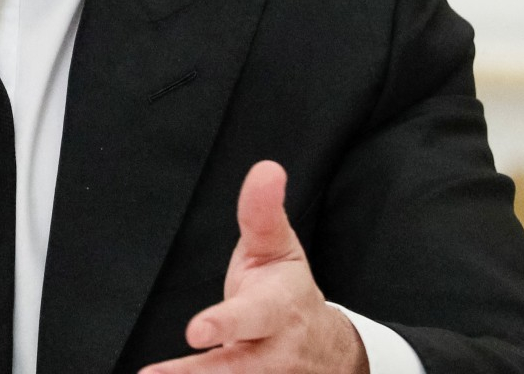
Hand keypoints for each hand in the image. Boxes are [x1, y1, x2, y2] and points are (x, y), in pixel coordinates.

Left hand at [141, 161, 368, 373]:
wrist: (328, 349)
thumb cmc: (288, 291)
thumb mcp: (278, 248)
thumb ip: (262, 212)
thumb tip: (266, 168)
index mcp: (278, 310)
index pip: (251, 317)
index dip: (224, 324)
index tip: (196, 329)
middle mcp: (273, 352)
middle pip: (236, 369)